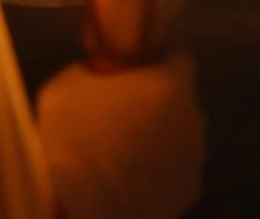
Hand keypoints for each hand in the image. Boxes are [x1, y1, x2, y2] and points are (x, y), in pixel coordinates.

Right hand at [37, 52, 203, 218]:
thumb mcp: (63, 90)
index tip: (139, 68)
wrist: (89, 210)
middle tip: (122, 114)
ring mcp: (196, 154)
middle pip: (178, 97)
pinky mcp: (190, 188)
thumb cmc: (74, 144)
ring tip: (124, 151)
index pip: (179, 56)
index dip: (158, 59)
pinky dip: (159, 168)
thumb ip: (89, 71)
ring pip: (179, 133)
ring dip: (159, 135)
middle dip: (155, 101)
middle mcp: (193, 115)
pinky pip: (176, 167)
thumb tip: (94, 71)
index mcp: (169, 84)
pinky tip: (132, 176)